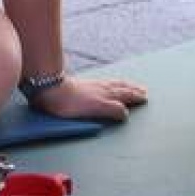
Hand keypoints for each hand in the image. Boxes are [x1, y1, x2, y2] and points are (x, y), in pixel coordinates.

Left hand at [30, 75, 146, 122]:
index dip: (134, 99)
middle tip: (143, 92)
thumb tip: (125, 113)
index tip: (144, 98)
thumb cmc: (68, 102)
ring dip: (125, 85)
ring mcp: (93, 85)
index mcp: (105, 96)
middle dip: (133, 91)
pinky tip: (109, 83)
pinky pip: (105, 82)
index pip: (124, 98)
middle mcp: (102, 89)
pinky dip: (113, 82)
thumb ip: (111, 110)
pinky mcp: (84, 84)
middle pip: (121, 89)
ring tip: (133, 86)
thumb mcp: (93, 109)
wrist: (49, 88)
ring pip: (114, 84)